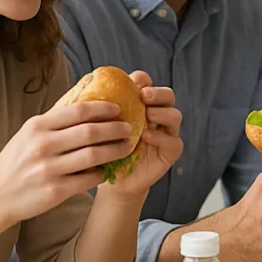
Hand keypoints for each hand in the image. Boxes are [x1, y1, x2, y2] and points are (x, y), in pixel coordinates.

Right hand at [0, 101, 134, 227]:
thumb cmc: (14, 163)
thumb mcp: (27, 135)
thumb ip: (53, 120)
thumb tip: (84, 101)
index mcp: (37, 127)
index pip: (78, 110)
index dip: (103, 108)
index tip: (118, 108)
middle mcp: (43, 145)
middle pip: (90, 131)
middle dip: (115, 129)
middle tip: (129, 128)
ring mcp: (49, 169)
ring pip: (94, 155)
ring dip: (116, 150)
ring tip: (127, 146)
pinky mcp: (56, 191)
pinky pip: (89, 178)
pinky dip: (103, 172)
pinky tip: (110, 168)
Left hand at [97, 71, 183, 201]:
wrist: (112, 180)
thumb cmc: (105, 150)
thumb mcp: (100, 127)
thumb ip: (102, 109)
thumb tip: (87, 83)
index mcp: (141, 105)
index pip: (148, 84)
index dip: (143, 80)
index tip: (133, 82)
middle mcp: (157, 115)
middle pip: (167, 96)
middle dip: (158, 93)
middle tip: (144, 95)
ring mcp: (166, 133)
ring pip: (175, 115)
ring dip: (162, 112)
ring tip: (147, 114)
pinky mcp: (169, 152)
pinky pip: (173, 141)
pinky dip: (161, 137)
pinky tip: (147, 136)